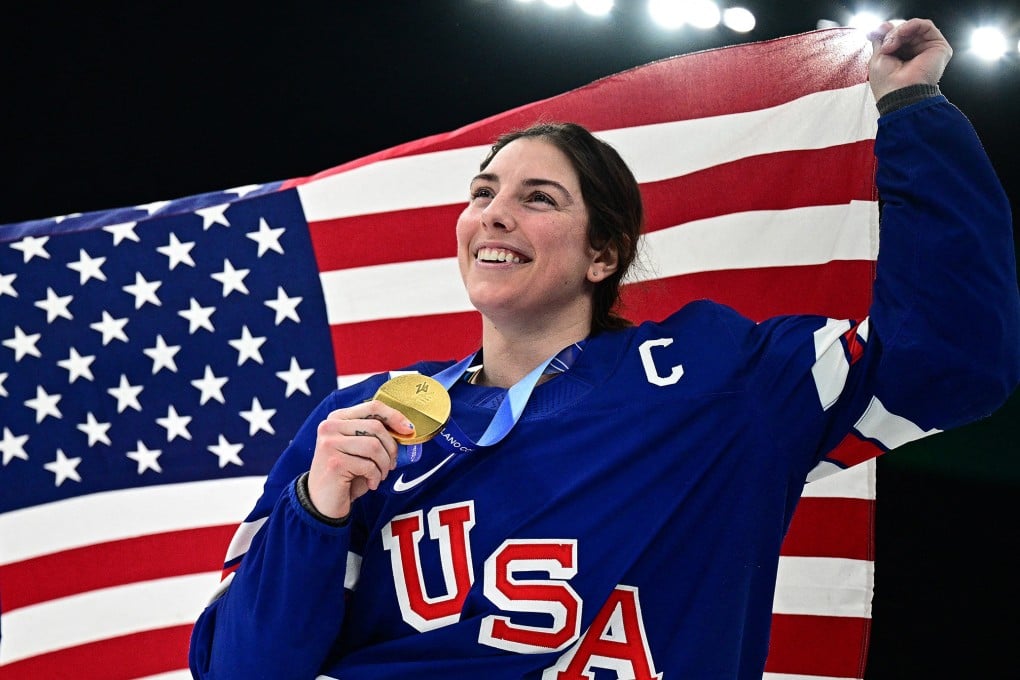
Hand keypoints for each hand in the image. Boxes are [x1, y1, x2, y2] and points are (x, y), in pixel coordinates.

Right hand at [307, 400, 414, 517]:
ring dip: (384, 465)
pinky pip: (369, 466)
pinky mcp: (334, 462)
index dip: (394, 416)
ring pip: (374, 446)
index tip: (409, 430)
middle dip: (391, 448)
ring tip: (380, 475)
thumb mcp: (361, 451)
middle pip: (376, 427)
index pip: (372, 407)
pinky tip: (370, 484)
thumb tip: (407, 430)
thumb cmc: (346, 475)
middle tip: (391, 464)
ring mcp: (330, 443)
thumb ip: (376, 436)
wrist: (322, 503)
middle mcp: (330, 426)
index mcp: (338, 418)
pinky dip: (376, 477)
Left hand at [867, 18, 952, 101]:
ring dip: (899, 32)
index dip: (888, 33)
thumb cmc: (888, 84)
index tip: (878, 33)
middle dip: (892, 34)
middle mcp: (916, 54)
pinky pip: (926, 26)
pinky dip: (911, 25)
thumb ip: (881, 40)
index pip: (897, 37)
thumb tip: (883, 27)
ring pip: (914, 28)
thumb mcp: (877, 57)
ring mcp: (927, 50)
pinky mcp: (939, 47)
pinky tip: (902, 34)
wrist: (898, 94)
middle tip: (886, 45)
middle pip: (905, 31)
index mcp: (902, 58)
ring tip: (892, 44)